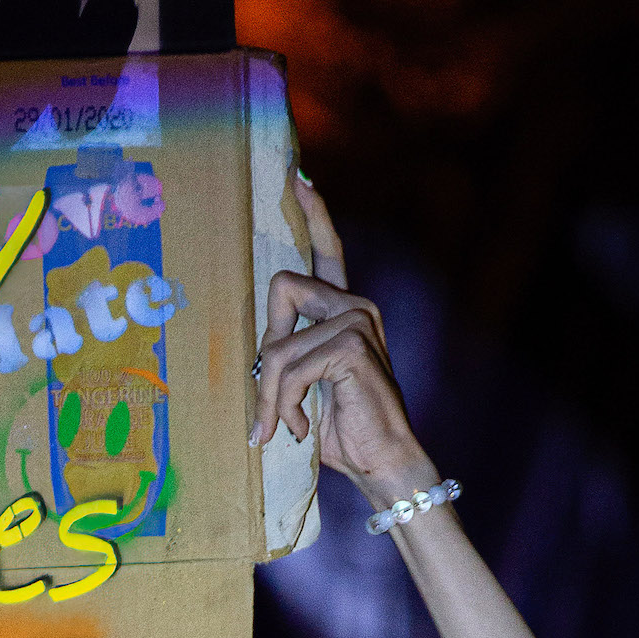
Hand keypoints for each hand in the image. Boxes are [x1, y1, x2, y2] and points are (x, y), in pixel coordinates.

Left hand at [250, 176, 436, 509]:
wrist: (380, 460)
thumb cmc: (341, 431)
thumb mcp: (305, 389)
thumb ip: (287, 359)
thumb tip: (258, 354)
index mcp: (344, 311)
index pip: (328, 252)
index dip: (314, 214)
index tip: (298, 177)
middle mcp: (354, 306)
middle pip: (280, 288)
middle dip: (265, 354)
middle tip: (272, 404)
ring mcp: (356, 320)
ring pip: (278, 347)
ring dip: (271, 399)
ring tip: (285, 429)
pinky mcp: (352, 343)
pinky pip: (289, 368)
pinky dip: (284, 406)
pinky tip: (301, 429)